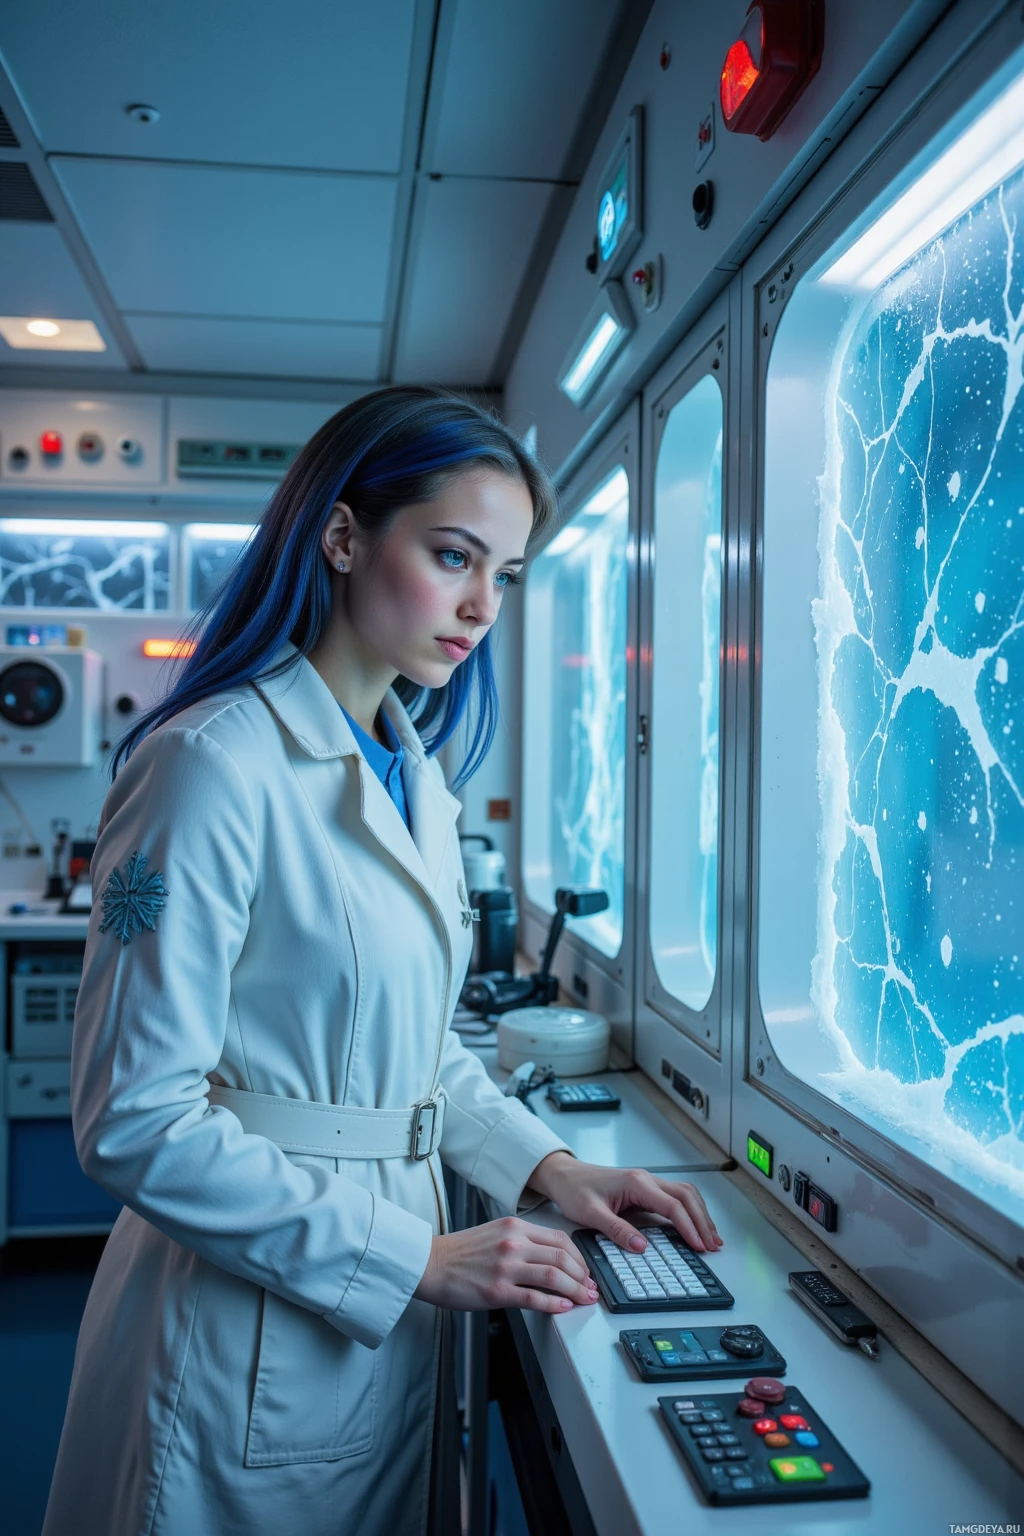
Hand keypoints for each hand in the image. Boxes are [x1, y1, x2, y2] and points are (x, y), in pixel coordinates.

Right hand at [413, 1215, 599, 1313]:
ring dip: (575, 1290)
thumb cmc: (460, 1252)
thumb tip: (551, 1258)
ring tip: (584, 1300)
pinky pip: (534, 1298)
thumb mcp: (495, 1234)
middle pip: (562, 1258)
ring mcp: (506, 1267)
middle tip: (591, 1289)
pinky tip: (563, 1307)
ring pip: (554, 1276)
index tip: (585, 1271)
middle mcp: (513, 1243)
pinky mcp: (497, 1291)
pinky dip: (554, 1304)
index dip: (579, 1257)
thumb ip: (522, 1241)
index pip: (560, 1239)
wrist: (429, 1264)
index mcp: (514, 1227)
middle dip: (583, 1276)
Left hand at [526, 1152, 721, 1253]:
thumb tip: (641, 1247)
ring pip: (685, 1194)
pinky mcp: (645, 1188)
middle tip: (713, 1244)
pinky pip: (675, 1197)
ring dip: (700, 1214)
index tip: (700, 1245)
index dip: (689, 1227)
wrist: (564, 1175)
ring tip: (711, 1237)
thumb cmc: (575, 1190)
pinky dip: (689, 1210)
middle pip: (686, 1197)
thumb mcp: (591, 1214)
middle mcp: (646, 1179)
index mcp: (636, 1183)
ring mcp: (647, 1182)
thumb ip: (617, 1230)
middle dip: (703, 1221)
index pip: (673, 1206)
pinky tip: (694, 1224)